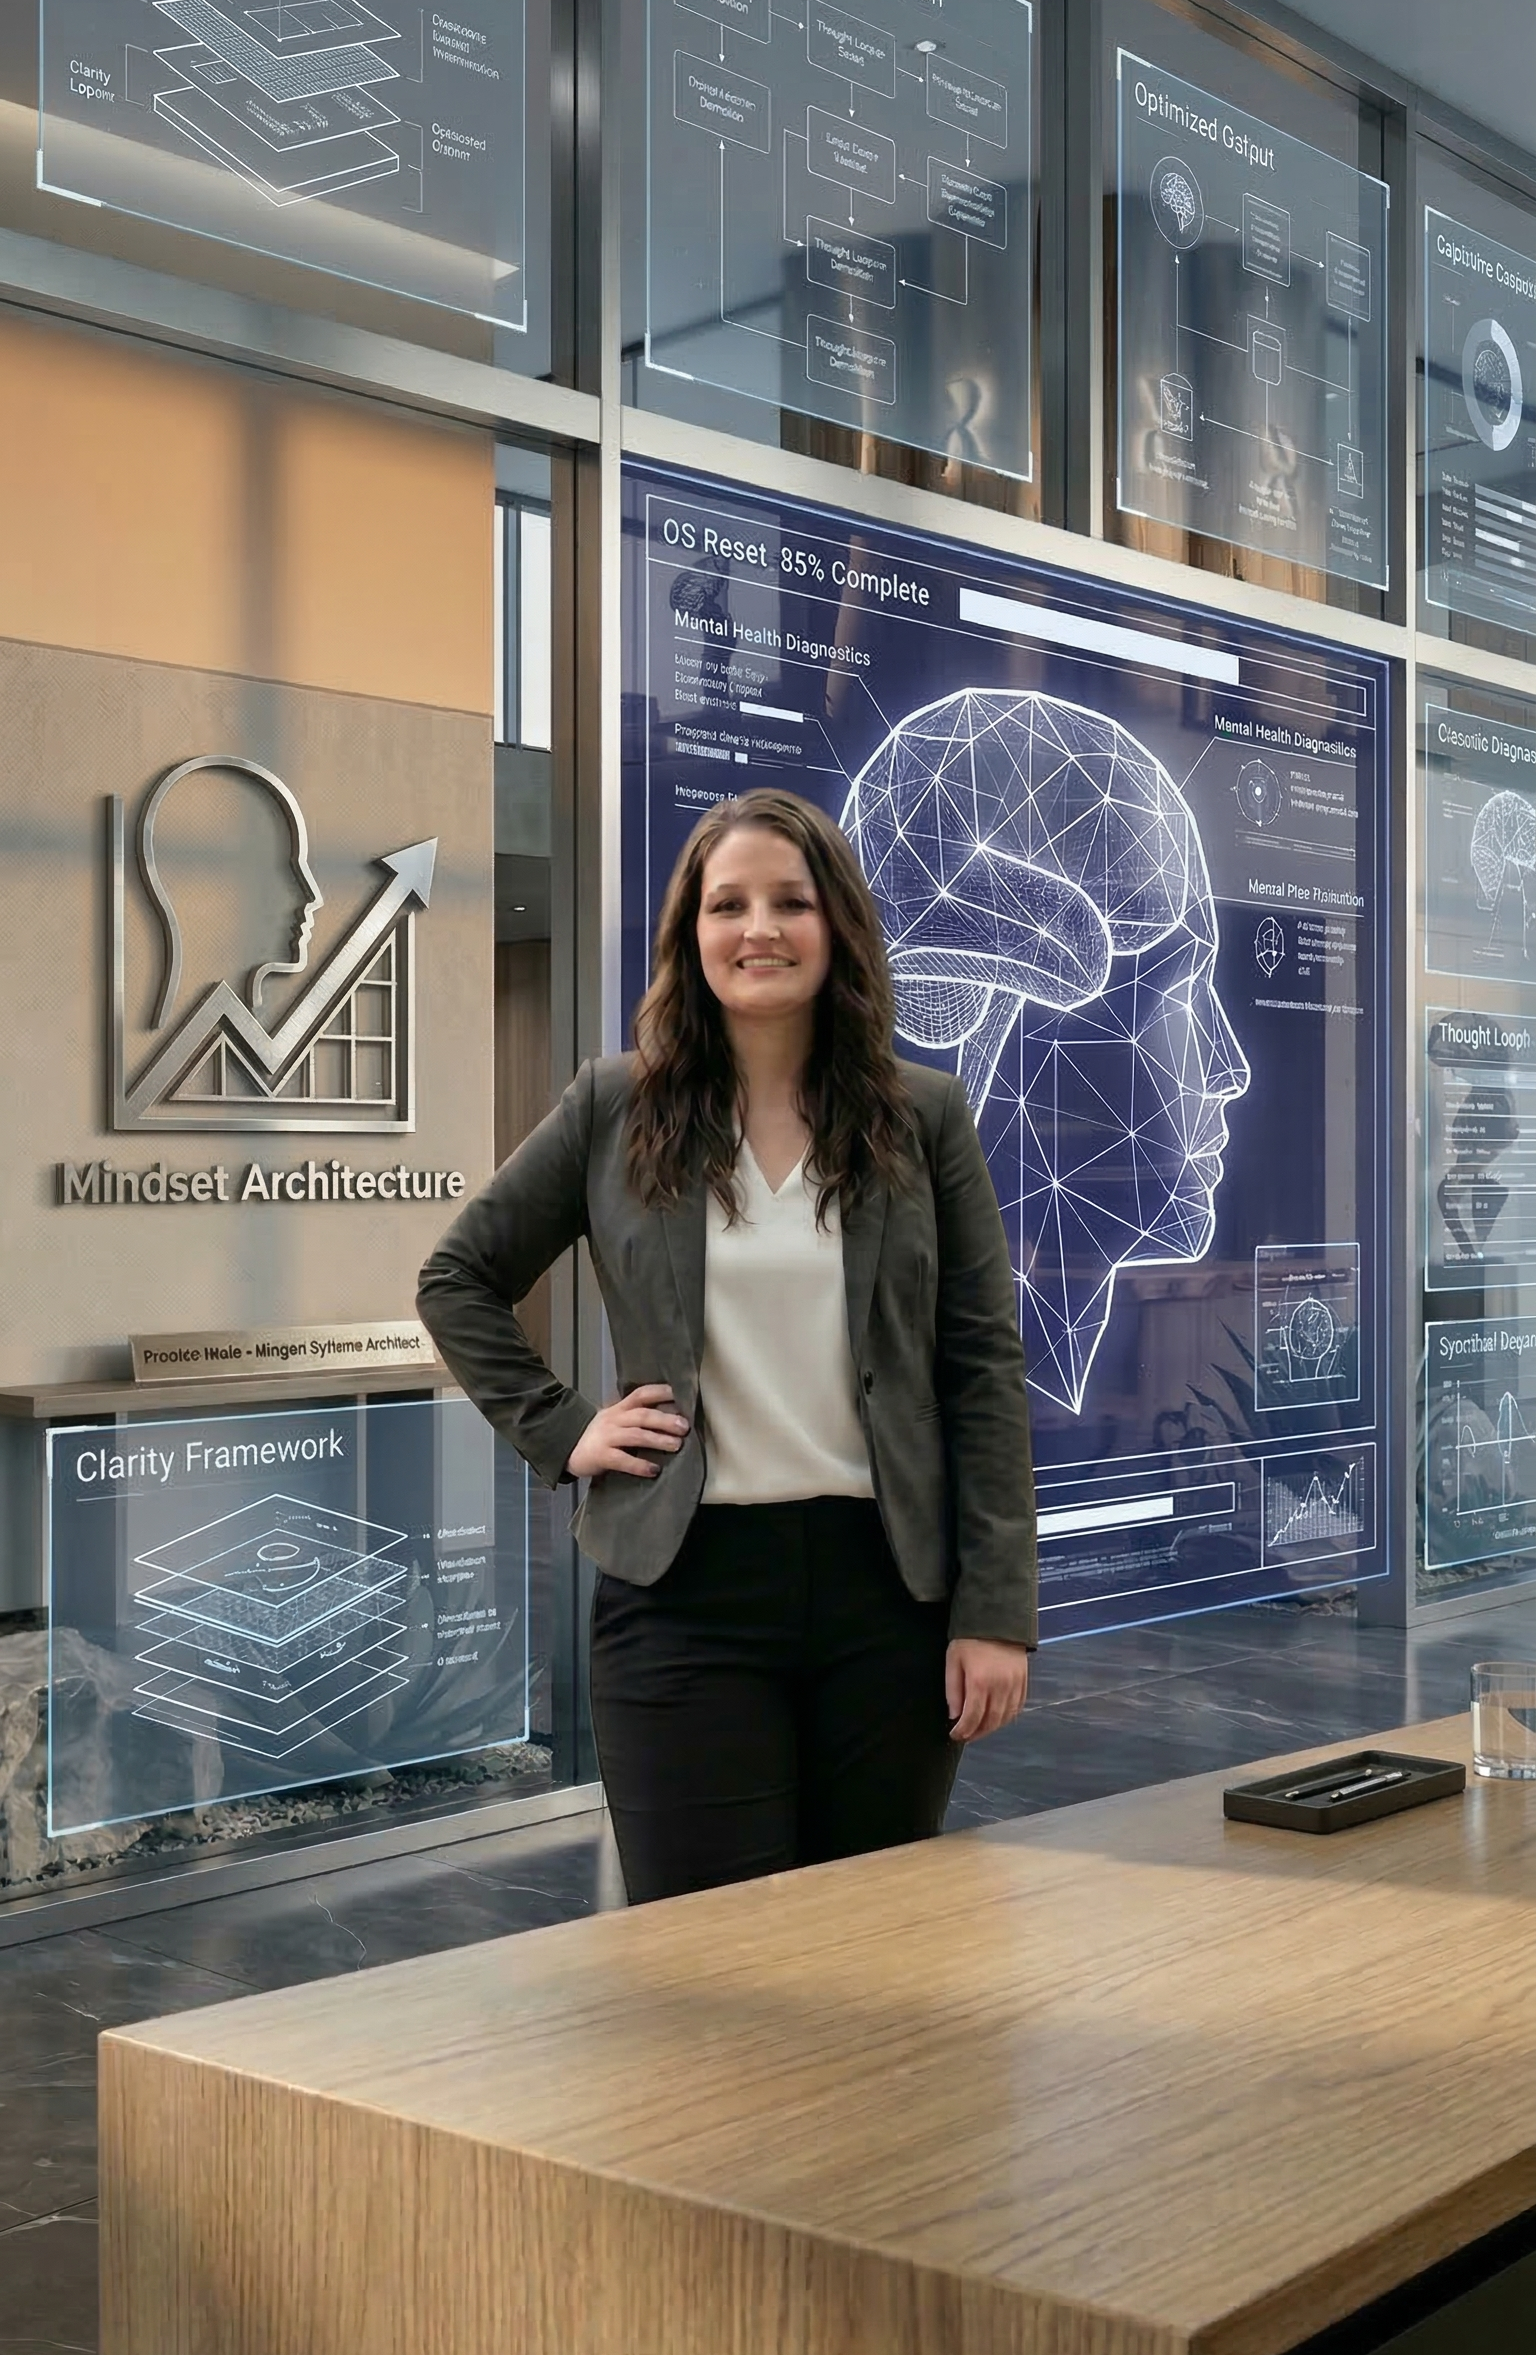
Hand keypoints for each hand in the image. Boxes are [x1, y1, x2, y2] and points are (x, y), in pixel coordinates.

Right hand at [566, 1384, 689, 1480]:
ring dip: (658, 1440)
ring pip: (636, 1435)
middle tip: (684, 1427)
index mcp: (619, 1409)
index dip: (660, 1392)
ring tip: (676, 1445)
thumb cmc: (598, 1435)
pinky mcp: (602, 1456)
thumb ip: (635, 1416)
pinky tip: (653, 1470)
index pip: (641, 1394)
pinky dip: (640, 1465)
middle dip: (666, 1420)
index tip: (678, 1394)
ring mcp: (608, 1437)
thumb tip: (670, 1416)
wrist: (566, 1447)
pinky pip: (623, 1460)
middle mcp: (615, 1420)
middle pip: (643, 1415)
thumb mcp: (614, 1419)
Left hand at [945, 1638, 1028, 1741]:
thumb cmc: (969, 1640)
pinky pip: (1017, 1707)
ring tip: (979, 1730)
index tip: (955, 1735)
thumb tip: (955, 1716)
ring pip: (1005, 1717)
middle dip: (977, 1733)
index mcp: (980, 1682)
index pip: (972, 1718)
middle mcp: (1000, 1687)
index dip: (963, 1731)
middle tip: (966, 1736)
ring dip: (992, 1728)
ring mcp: (1015, 1685)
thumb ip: (953, 1691)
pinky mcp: (1024, 1681)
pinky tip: (997, 1718)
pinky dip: (1007, 1717)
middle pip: (991, 1721)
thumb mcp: (953, 1661)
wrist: (996, 1619)